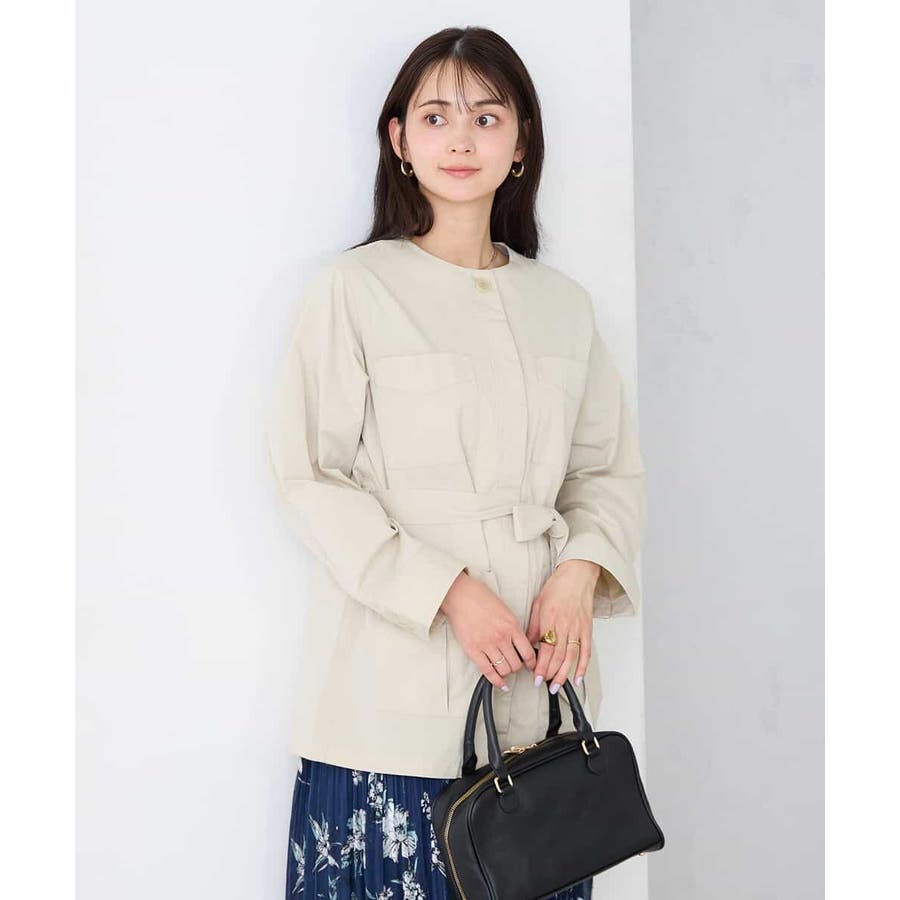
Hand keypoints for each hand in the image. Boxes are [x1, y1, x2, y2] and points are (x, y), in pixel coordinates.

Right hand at [440, 571, 536, 691]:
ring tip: (505, 670)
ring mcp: (487, 644)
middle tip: (515, 666)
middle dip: (517, 667)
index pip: (528, 652)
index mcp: (512, 625)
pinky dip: (496, 681)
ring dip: (506, 673)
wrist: (461, 595)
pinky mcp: (473, 650)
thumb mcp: (505, 611)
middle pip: (516, 664)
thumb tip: (521, 645)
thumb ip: (514, 628)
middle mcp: (501, 637)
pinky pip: (488, 672)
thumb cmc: (481, 599)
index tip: (531, 666)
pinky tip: (500, 683)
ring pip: (504, 670)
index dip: (532, 663)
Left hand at [525, 560, 599, 693]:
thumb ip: (533, 626)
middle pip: (557, 657)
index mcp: (550, 619)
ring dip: (563, 675)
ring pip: (571, 658)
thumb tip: (528, 645)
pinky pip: (586, 652)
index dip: (539, 666)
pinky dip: (583, 667)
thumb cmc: (557, 587)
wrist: (577, 575)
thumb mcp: (538, 604)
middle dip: (549, 673)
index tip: (534, 676)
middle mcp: (564, 626)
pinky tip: (578, 678)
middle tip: (542, 684)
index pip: (545, 649)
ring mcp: (577, 629)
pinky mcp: (587, 629)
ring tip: (556, 687)